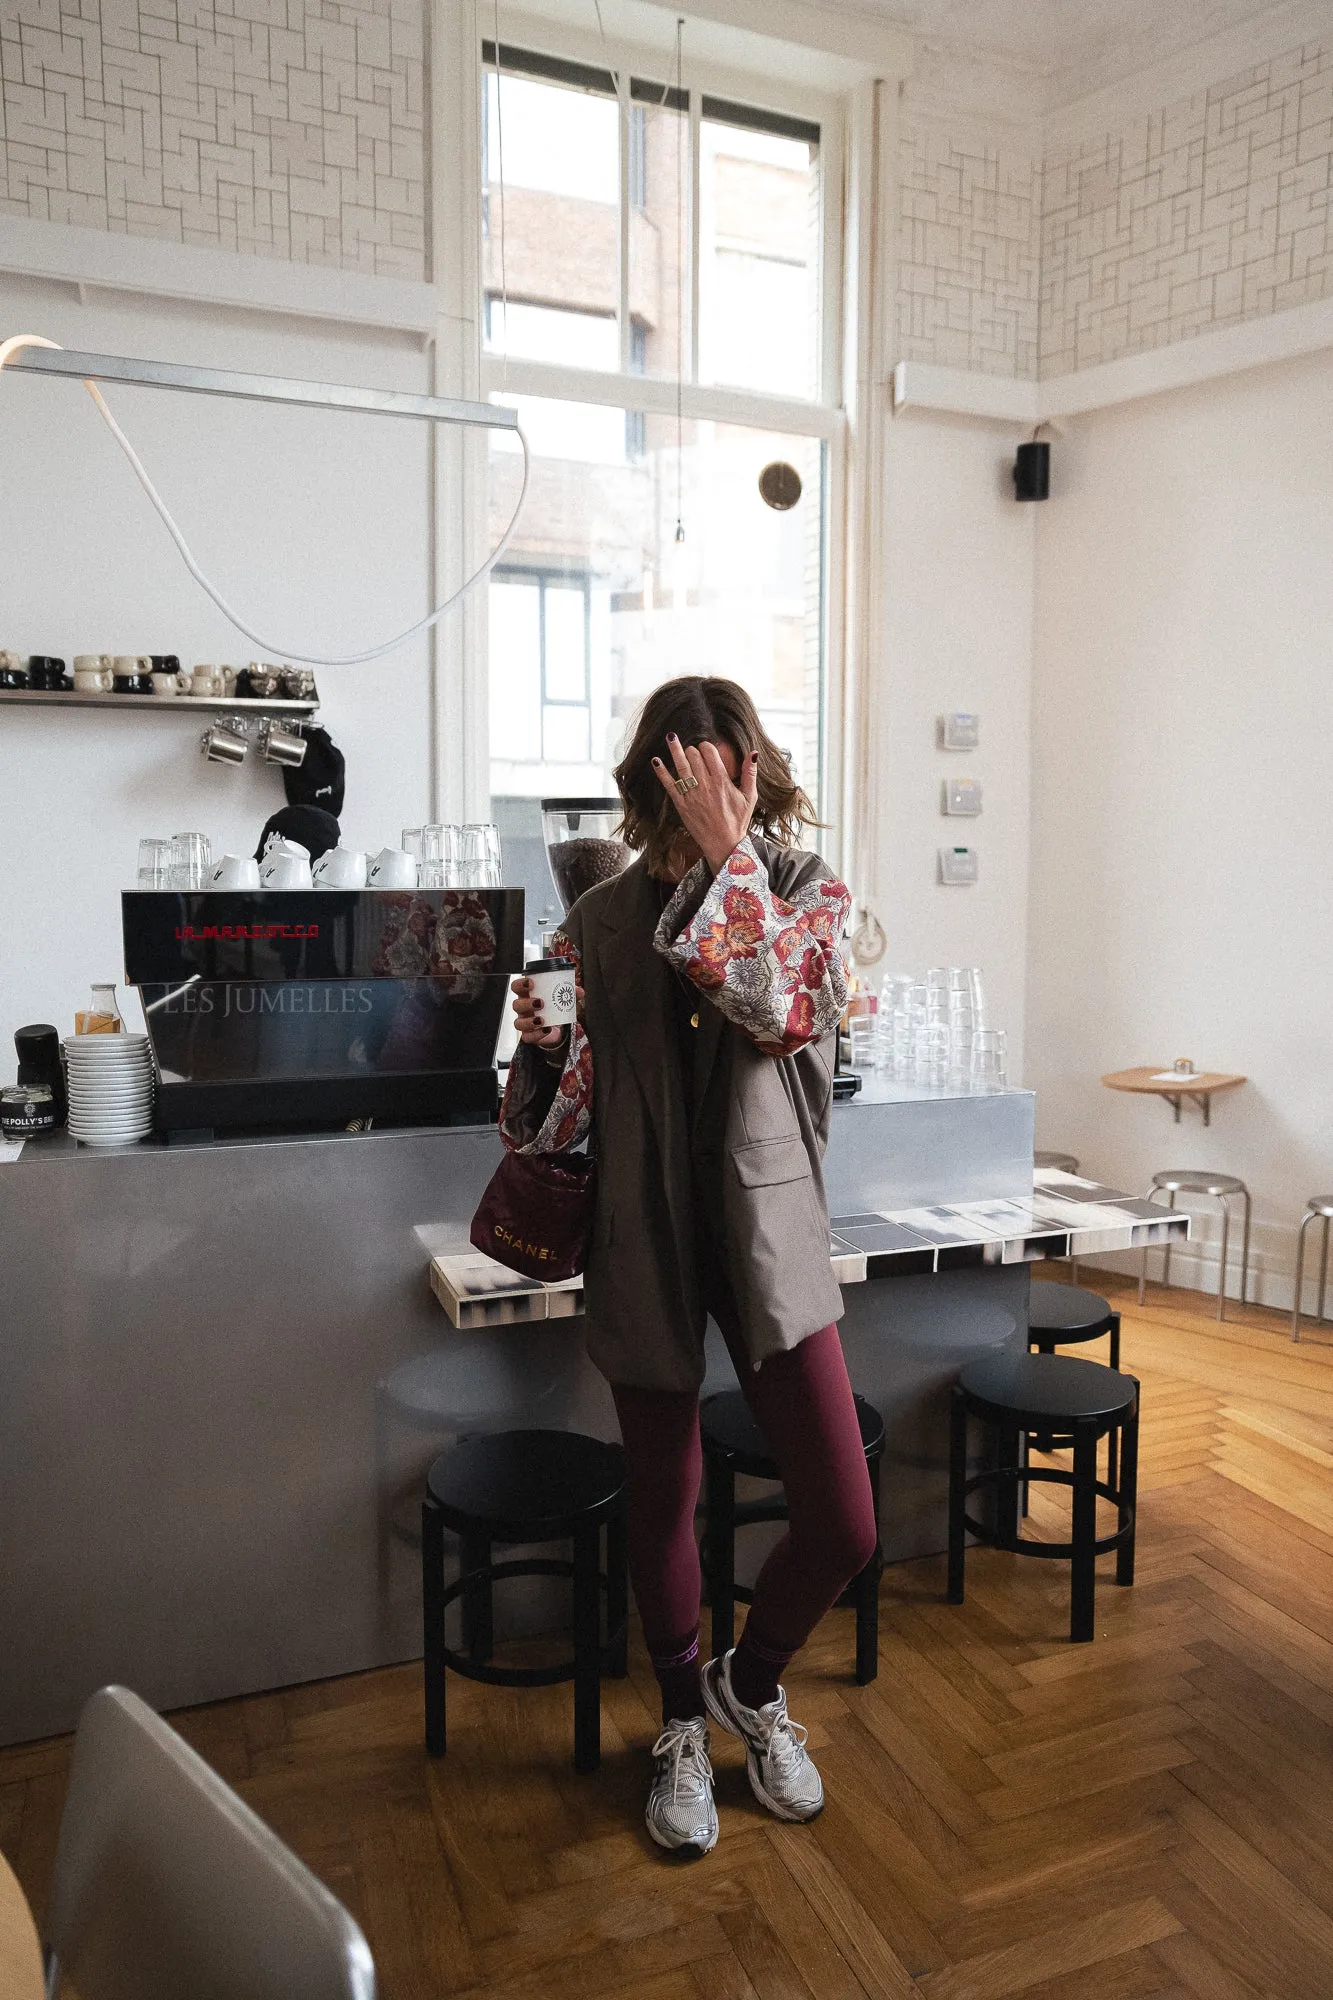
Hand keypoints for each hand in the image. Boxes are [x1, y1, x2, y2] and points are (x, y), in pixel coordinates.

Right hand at [511, 976, 582, 1051]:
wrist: (555, 1027)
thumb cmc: (553, 1008)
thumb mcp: (561, 998)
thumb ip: (570, 993)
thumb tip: (579, 991)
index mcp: (527, 995)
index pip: (516, 987)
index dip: (520, 984)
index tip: (531, 983)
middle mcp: (522, 1009)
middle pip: (516, 1005)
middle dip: (526, 1003)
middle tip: (541, 1002)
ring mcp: (524, 1023)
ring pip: (518, 1023)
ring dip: (529, 1021)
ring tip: (542, 1019)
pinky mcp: (528, 1036)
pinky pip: (527, 1037)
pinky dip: (537, 1034)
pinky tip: (546, 1030)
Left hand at [652, 735, 758, 873]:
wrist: (724, 844)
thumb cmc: (738, 821)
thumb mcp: (750, 797)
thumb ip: (750, 773)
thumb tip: (753, 752)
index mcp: (722, 781)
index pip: (710, 752)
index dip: (706, 746)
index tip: (706, 748)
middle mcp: (706, 786)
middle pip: (694, 756)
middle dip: (692, 750)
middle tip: (692, 752)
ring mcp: (692, 795)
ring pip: (681, 766)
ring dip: (675, 750)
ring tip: (671, 737)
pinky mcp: (682, 805)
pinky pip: (669, 785)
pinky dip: (662, 772)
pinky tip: (656, 761)